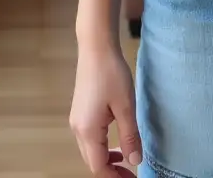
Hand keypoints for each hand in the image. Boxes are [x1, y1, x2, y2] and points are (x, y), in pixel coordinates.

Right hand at [69, 41, 141, 174]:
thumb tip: (135, 161)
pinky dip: (103, 145)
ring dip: (107, 158)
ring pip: (90, 150)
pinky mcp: (80, 112)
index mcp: (88, 131)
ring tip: (127, 157)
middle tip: (132, 172)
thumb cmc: (112, 74)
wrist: (96, 47)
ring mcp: (77, 120)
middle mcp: (78, 129)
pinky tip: (117, 139)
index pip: (99, 167)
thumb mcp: (126, 106)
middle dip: (111, 170)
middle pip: (92, 161)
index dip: (115, 176)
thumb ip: (130, 136)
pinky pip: (90, 138)